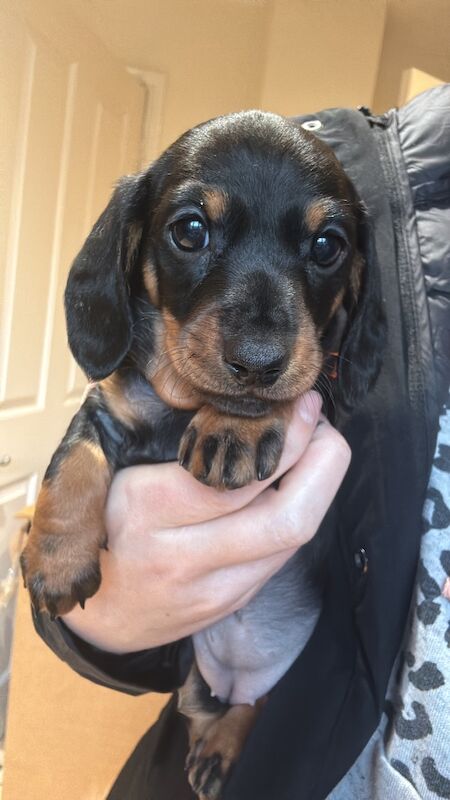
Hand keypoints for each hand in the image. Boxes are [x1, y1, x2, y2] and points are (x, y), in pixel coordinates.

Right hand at [62, 392, 350, 652]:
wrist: (100, 610)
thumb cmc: (107, 522)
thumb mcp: (122, 472)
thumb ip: (183, 445)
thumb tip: (253, 405)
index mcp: (146, 509)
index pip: (235, 474)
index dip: (285, 436)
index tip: (301, 403)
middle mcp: (183, 556)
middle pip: (285, 517)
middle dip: (324, 464)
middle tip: (325, 428)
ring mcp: (214, 589)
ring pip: (294, 538)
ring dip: (321, 485)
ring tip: (317, 447)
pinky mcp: (233, 602)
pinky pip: (284, 553)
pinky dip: (301, 510)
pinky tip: (297, 484)